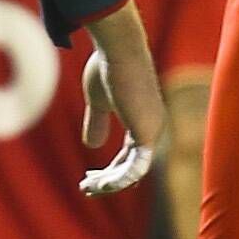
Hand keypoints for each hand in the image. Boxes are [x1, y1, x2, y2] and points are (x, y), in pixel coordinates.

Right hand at [79, 1, 167, 194]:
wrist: (118, 49)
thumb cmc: (108, 68)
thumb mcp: (98, 101)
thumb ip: (97, 122)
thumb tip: (92, 145)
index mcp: (144, 121)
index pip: (131, 157)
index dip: (112, 172)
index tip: (90, 180)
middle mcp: (153, 128)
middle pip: (133, 168)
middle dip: (108, 182)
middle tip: (85, 189)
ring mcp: (152, 131)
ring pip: (133, 172)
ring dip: (110, 184)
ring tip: (87, 188)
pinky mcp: (147, 133)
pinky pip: (136, 168)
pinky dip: (118, 179)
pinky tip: (101, 184)